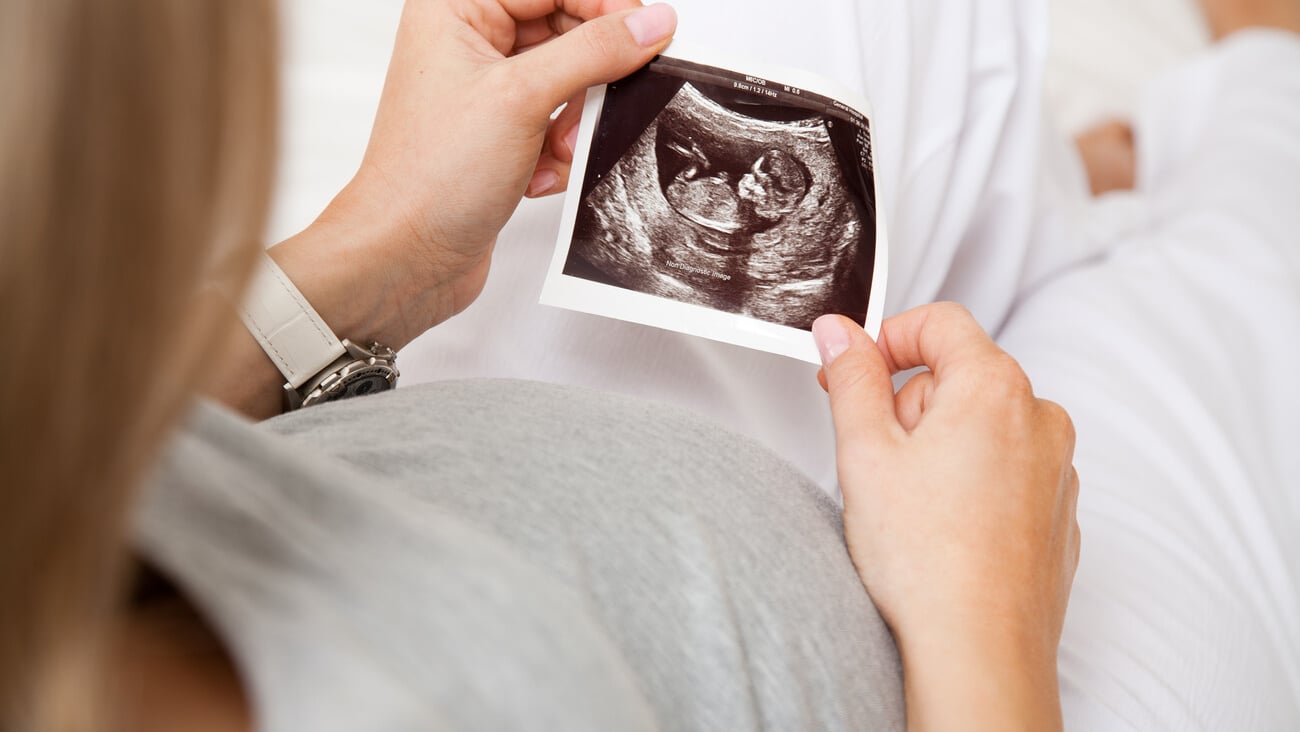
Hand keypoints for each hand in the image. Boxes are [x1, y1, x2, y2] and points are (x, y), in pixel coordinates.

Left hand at [272, 0, 677, 350]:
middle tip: (606, 99)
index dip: (602, 5)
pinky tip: (538, 175)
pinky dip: (559, 151)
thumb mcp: (523, 97)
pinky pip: (556, 124)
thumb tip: (651, 22)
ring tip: (557, 147)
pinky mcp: (498, 138)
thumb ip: (594, 52)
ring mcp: (483, 93)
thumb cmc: (430, 177)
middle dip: (587, 74)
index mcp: (455, 9)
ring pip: (565, 82)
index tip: (646, 32)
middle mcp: (467, 45)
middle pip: (563, 30)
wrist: (404, 257)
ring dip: (574, 120)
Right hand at [812, 304, 1080, 730]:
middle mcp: (1040, 419)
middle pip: (960, 375)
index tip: (854, 371)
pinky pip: (1007, 471)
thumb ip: (851, 377)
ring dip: (941, 446)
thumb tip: (839, 332)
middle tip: (877, 460)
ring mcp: (1057, 469)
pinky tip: (942, 529)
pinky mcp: (1058, 513)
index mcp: (995, 387)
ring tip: (910, 505)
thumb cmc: (929, 560)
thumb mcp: (865, 452)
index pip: (940, 322)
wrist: (980, 650)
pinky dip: (972, 483)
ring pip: (983, 426)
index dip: (887, 338)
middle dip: (911, 406)